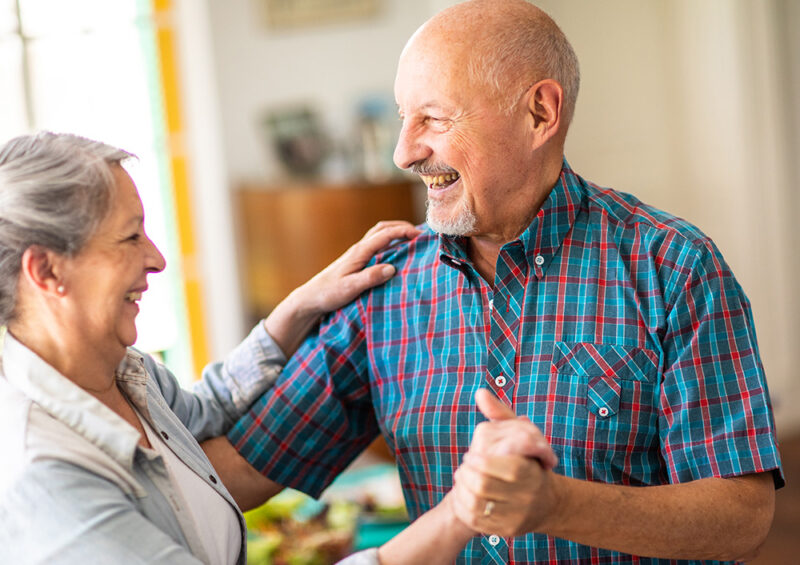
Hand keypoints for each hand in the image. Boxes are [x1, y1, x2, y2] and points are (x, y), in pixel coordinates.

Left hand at [291, 220, 420, 314]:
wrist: (310, 298)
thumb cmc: (328, 293)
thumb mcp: (351, 288)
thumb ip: (371, 277)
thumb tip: (392, 268)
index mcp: (359, 252)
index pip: (385, 234)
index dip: (403, 231)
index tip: (420, 235)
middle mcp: (358, 249)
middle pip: (382, 229)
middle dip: (401, 227)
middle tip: (420, 233)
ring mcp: (356, 254)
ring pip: (378, 235)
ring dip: (395, 233)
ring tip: (411, 239)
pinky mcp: (356, 262)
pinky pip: (376, 246)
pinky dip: (389, 243)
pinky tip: (395, 253)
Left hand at [450, 390, 559, 536]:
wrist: (545, 502)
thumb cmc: (528, 461)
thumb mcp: (519, 433)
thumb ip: (500, 414)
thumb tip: (480, 393)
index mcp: (527, 470)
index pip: (491, 464)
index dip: (476, 459)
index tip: (472, 454)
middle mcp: (525, 496)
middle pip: (481, 485)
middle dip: (467, 474)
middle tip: (465, 468)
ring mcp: (516, 516)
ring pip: (476, 505)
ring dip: (463, 490)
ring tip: (464, 481)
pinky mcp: (507, 531)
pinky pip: (476, 522)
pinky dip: (465, 509)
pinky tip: (466, 498)